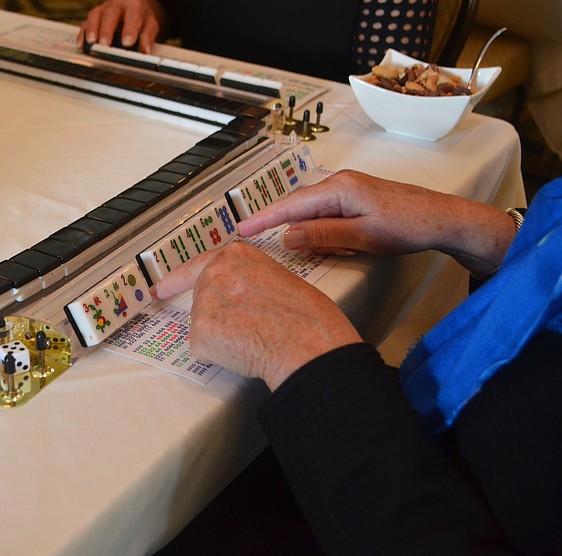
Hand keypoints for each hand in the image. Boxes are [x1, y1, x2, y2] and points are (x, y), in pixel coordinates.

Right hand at [77, 0, 168, 52]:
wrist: (133, 9)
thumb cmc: (141, 18)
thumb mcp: (150, 25)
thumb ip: (147, 36)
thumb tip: (145, 50)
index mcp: (133, 4)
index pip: (132, 15)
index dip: (130, 29)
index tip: (127, 43)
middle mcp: (116, 4)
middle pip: (110, 14)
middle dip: (107, 30)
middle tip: (105, 45)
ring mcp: (103, 10)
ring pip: (95, 16)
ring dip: (92, 30)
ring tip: (91, 42)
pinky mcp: (93, 17)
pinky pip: (86, 23)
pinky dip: (83, 34)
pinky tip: (82, 44)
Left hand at [153, 243, 361, 390]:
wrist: (307, 342)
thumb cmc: (307, 317)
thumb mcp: (279, 280)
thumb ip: (251, 282)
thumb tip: (247, 300)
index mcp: (238, 256)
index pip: (197, 265)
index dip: (176, 280)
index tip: (161, 288)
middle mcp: (215, 273)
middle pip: (200, 300)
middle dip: (215, 317)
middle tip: (240, 330)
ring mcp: (204, 302)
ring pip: (204, 328)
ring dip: (223, 339)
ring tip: (254, 339)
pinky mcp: (200, 332)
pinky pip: (205, 351)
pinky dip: (220, 357)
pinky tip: (244, 351)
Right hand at [238, 170, 516, 274]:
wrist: (444, 218)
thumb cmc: (408, 226)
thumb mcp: (361, 236)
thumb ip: (322, 235)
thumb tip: (288, 236)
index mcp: (339, 189)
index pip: (291, 205)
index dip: (264, 218)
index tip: (242, 228)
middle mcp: (341, 184)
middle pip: (298, 204)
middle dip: (275, 220)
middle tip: (250, 235)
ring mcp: (350, 189)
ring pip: (313, 210)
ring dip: (297, 226)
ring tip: (275, 240)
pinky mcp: (359, 199)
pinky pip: (327, 212)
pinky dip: (315, 226)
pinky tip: (312, 239)